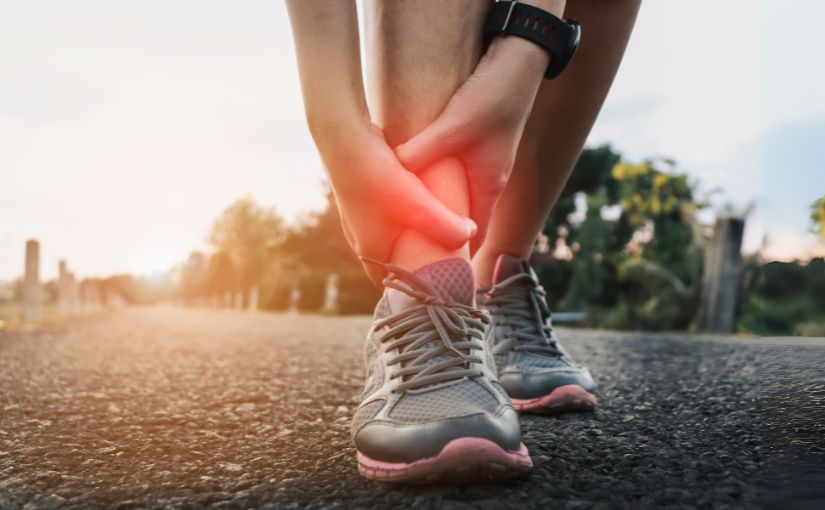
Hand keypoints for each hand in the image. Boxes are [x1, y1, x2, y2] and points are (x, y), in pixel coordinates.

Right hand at [316, 122, 476, 284]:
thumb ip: (447, 225)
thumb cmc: (379, 177)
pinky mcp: (361, 197)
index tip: (438, 284)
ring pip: (389, 236)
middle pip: (393, 260)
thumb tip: (470, 234)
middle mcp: (360, 238)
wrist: (343, 140)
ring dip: (410, 237)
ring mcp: (358, 218)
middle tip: (444, 260)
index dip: (415, 286)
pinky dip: (403, 217)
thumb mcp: (419, 205)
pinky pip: (386, 216)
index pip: (394, 284)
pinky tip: (422, 202)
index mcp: (370, 251)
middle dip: (417, 262)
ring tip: (437, 233)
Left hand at [395, 36, 549, 252]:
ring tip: (404, 219)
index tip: (428, 272)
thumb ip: (422, 151)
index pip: (473, 238)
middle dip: (438, 236)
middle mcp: (488, 179)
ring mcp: (483, 162)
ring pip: (456, 198)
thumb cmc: (493, 96)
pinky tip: (413, 179)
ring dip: (435, 208)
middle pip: (462, 221)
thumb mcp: (454, 126)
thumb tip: (390, 174)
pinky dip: (435, 184)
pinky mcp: (476, 144)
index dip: (453, 258)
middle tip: (406, 248)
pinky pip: (453, 176)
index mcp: (489, 186)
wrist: (517, 61)